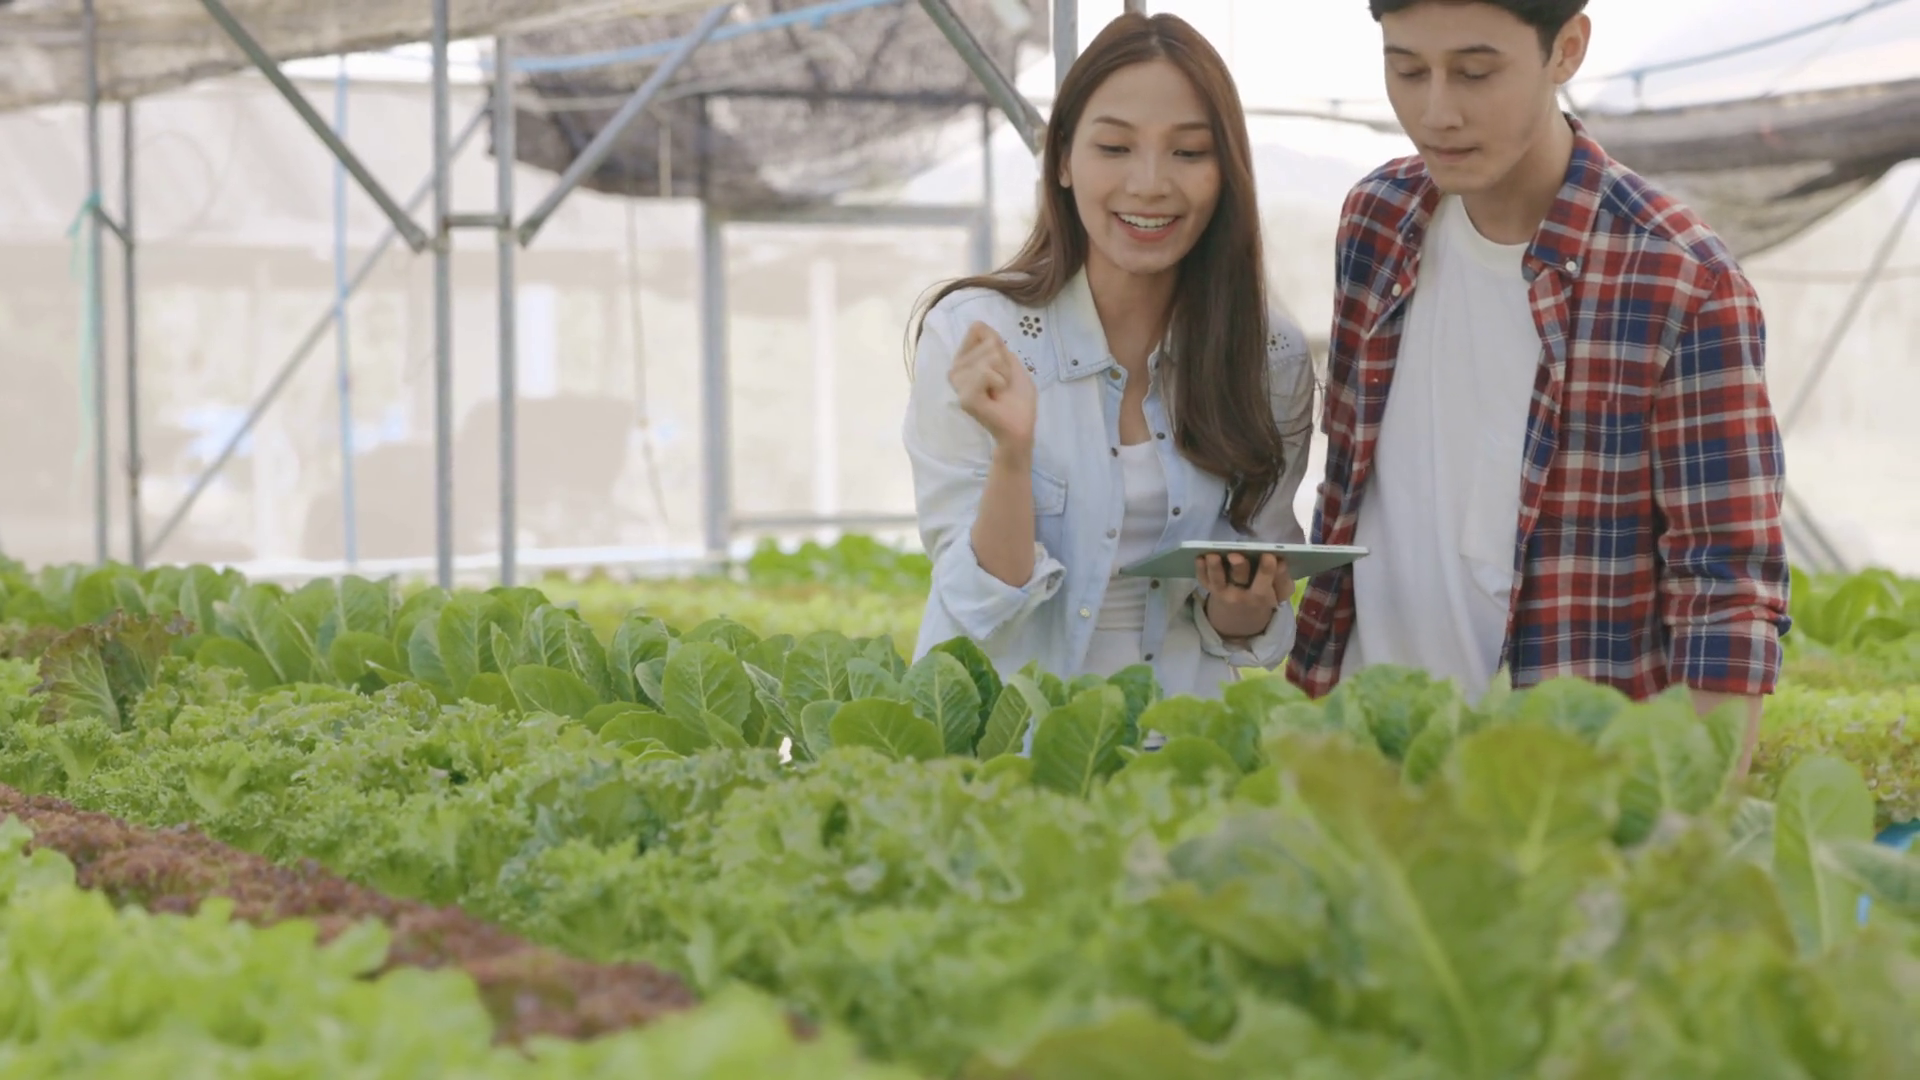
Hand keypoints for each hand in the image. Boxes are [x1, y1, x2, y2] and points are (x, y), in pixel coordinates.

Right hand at [948, 321, 1036, 449]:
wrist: (1021, 426)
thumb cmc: (1016, 398)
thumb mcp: (1010, 362)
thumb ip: (994, 343)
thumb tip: (977, 324)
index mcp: (965, 361)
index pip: (977, 330)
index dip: (998, 345)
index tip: (1001, 367)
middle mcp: (956, 370)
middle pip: (987, 343)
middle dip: (1003, 362)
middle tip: (1002, 384)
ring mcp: (958, 384)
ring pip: (988, 358)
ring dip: (1003, 374)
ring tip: (999, 391)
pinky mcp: (965, 397)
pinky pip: (984, 372)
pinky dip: (999, 382)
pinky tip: (996, 396)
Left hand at [1198, 553, 1291, 640]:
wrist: (1240, 621)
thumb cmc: (1263, 600)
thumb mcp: (1278, 595)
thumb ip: (1281, 579)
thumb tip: (1280, 561)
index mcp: (1260, 596)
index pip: (1264, 582)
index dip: (1267, 570)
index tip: (1269, 556)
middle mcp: (1240, 595)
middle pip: (1239, 579)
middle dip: (1238, 566)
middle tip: (1235, 555)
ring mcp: (1223, 593)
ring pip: (1217, 580)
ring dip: (1214, 567)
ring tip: (1212, 555)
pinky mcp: (1210, 589)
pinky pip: (1203, 580)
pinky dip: (1200, 570)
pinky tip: (1199, 557)